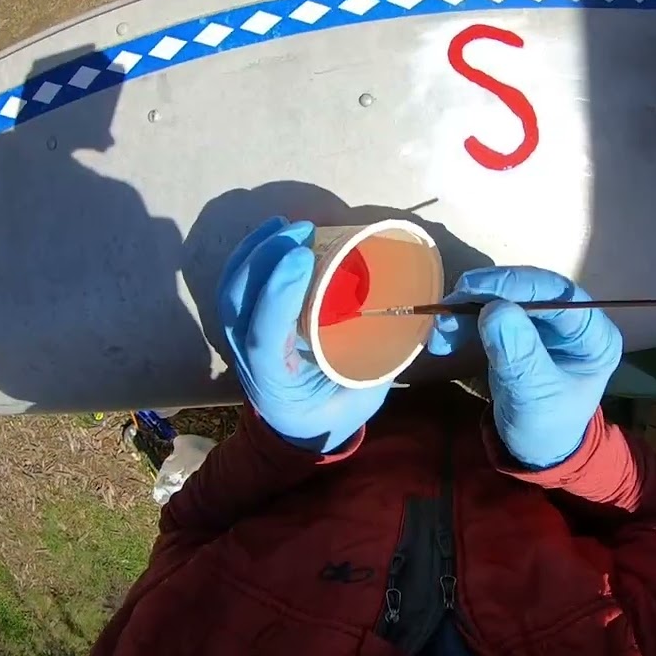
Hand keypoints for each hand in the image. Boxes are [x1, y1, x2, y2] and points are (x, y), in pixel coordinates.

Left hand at [217, 217, 389, 452]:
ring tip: (285, 225)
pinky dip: (251, 256)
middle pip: (239, 304)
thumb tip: (421, 319)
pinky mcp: (245, 326)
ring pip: (233, 291)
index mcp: (276, 383)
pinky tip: (273, 232)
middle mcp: (249, 360)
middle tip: (301, 231)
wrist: (302, 430)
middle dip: (265, 259)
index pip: (264, 337)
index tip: (302, 256)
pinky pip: (237, 288)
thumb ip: (381, 362)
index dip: (278, 294)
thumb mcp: (362, 397)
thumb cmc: (335, 413)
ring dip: (255, 251)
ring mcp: (241, 341)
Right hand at [428, 266, 622, 468]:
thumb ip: (518, 355)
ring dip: (470, 308)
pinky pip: (491, 315)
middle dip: (489, 294)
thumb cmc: (546, 428)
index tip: (479, 289)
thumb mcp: (534, 396)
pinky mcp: (520, 331)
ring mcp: (545, 325)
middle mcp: (572, 323)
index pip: (561, 295)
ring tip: (441, 330)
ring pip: (506, 299)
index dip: (520, 286)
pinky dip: (466, 323)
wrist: (535, 450)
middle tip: (452, 301)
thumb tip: (494, 309)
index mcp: (593, 336)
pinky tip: (444, 339)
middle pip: (531, 290)